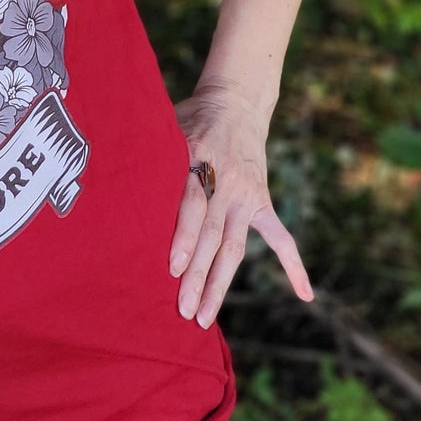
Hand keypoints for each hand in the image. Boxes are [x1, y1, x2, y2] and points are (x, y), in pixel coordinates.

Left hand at [168, 83, 313, 327]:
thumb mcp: (168, 126)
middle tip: (184, 310)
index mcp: (201, 160)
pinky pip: (280, 237)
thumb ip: (152, 154)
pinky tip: (305, 294)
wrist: (234, 104)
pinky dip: (294, 265)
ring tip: (204, 316)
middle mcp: (227, 181)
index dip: (184, 236)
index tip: (173, 268)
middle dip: (197, 274)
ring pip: (234, 246)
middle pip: (212, 234)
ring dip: (219, 283)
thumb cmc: (189, 118)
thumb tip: (115, 182)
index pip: (193, 204)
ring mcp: (247, 195)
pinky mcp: (261, 202)